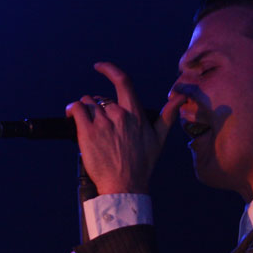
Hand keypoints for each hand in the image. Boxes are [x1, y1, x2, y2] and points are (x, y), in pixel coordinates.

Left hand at [66, 62, 185, 194]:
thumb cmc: (142, 164)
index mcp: (135, 114)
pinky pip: (76, 109)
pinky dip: (72, 110)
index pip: (123, 81)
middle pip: (100, 98)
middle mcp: (119, 115)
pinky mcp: (87, 132)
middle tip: (100, 125)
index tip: (99, 67)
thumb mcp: (159, 138)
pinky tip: (71, 117)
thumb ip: (168, 114)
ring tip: (89, 126)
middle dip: (97, 108)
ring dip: (86, 111)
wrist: (125, 186)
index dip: (109, 69)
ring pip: (87, 103)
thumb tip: (181, 97)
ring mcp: (102, 123)